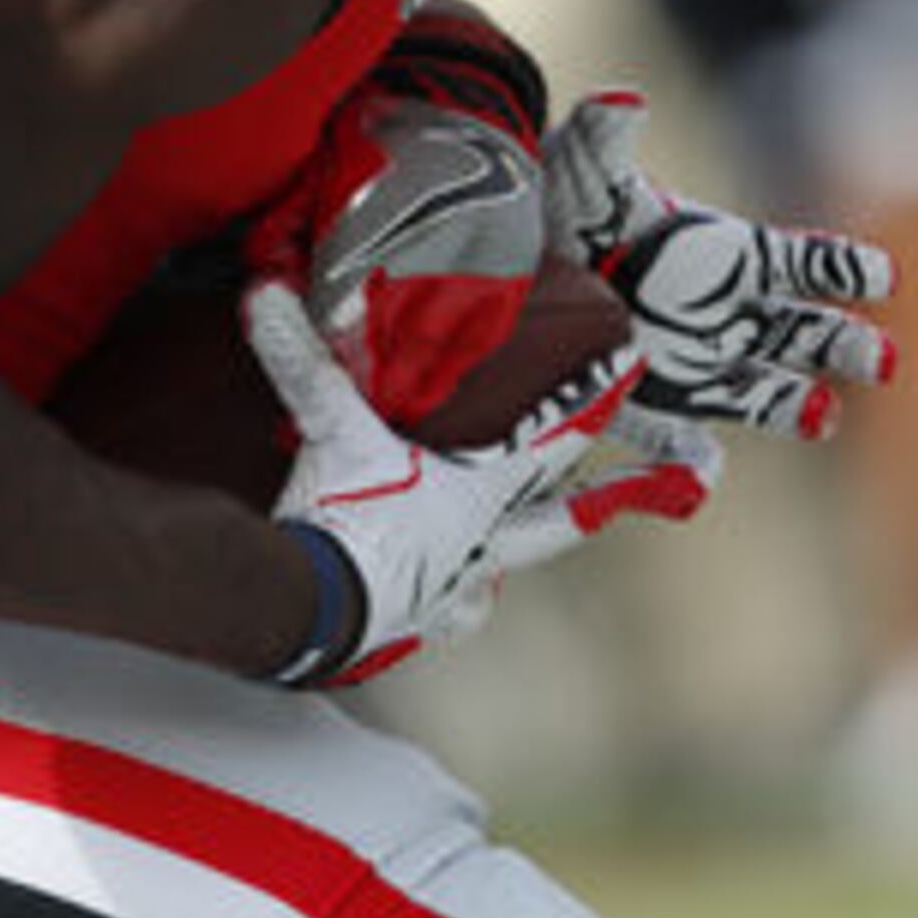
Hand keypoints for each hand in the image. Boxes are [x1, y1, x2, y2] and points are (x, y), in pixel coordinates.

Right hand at [240, 272, 632, 687]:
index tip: (630, 371)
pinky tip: (440, 599)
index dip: (591, 402)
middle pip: (558, 521)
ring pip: (502, 573)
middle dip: (596, 501)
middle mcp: (480, 545)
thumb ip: (306, 364)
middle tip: (649, 486)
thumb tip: (268, 297)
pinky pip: (448, 613)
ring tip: (502, 550)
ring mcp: (453, 588)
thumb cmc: (341, 519)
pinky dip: (448, 603)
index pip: (553, 440)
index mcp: (479, 494)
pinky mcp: (417, 620)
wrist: (307, 605)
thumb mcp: (331, 430)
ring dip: (506, 557)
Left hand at [539, 90, 896, 439]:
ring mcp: (686, 364)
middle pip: (798, 332)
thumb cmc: (562, 205)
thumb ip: (605, 137)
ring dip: (788, 403)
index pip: (799, 261)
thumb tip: (622, 98)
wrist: (510, 265)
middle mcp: (720, 313)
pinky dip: (689, 462)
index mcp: (724, 254)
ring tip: (822, 416)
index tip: (886, 277)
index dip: (842, 267)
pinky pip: (674, 440)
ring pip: (755, 389)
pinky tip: (702, 474)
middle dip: (841, 345)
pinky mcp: (638, 404)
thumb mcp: (581, 171)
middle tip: (883, 360)